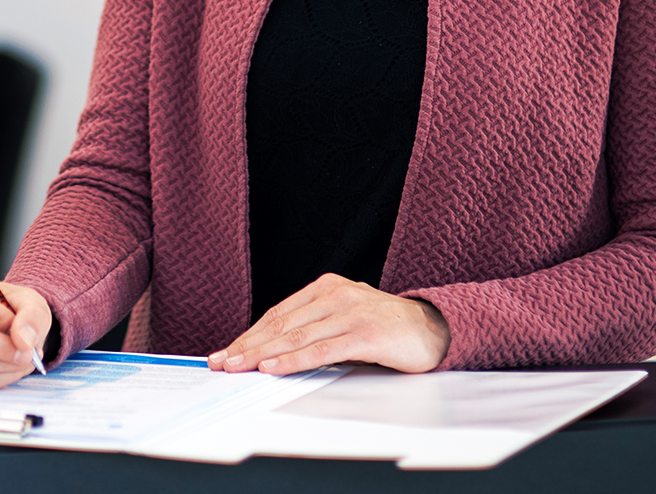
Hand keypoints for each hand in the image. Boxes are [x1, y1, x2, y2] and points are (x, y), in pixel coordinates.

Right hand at [0, 274, 51, 390]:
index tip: (15, 322)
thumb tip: (22, 340)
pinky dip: (0, 378)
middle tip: (27, 352)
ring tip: (25, 358)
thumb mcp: (30, 302)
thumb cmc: (14, 308)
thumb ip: (31, 316)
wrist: (12, 325)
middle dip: (1, 346)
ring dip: (5, 364)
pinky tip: (14, 369)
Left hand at [208, 273, 449, 375]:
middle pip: (281, 323)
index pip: (278, 313)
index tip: (227, 350)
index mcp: (326, 287)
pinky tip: (273, 367)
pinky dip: (294, 359)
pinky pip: (322, 349)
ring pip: (296, 335)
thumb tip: (274, 352)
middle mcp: (334, 294)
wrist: (434, 328)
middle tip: (221, 361)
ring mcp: (350, 311)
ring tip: (238, 366)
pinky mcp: (365, 333)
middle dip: (247, 344)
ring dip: (262, 353)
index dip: (249, 333)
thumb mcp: (345, 320)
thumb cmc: (385, 328)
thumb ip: (316, 329)